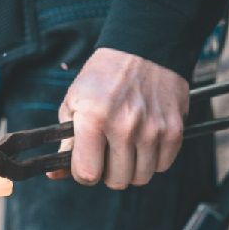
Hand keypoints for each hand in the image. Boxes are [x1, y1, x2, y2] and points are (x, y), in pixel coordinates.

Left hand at [50, 48, 188, 188]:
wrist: (143, 48)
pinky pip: (162, 165)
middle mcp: (124, 126)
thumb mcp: (74, 101)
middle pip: (116, 181)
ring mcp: (152, 129)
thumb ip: (66, 140)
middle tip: (106, 154)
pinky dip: (152, 160)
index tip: (85, 163)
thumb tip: (54, 173)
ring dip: (131, 169)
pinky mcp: (174, 129)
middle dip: (107, 173)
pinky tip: (144, 141)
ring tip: (126, 147)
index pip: (87, 174)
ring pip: (140, 177)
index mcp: (93, 118)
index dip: (83, 173)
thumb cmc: (103, 76)